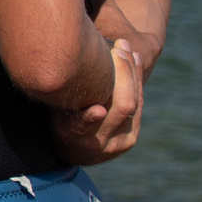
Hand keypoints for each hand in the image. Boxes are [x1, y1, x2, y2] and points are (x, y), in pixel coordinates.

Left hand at [52, 38, 143, 164]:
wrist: (63, 155)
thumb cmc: (83, 126)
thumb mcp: (103, 115)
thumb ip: (115, 96)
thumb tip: (128, 54)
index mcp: (130, 130)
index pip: (137, 97)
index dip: (135, 73)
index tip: (128, 49)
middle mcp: (121, 137)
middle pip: (130, 101)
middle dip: (127, 72)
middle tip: (120, 47)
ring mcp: (101, 142)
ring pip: (120, 109)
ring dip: (118, 80)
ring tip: (111, 55)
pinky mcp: (77, 141)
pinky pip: (86, 126)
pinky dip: (91, 116)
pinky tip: (97, 108)